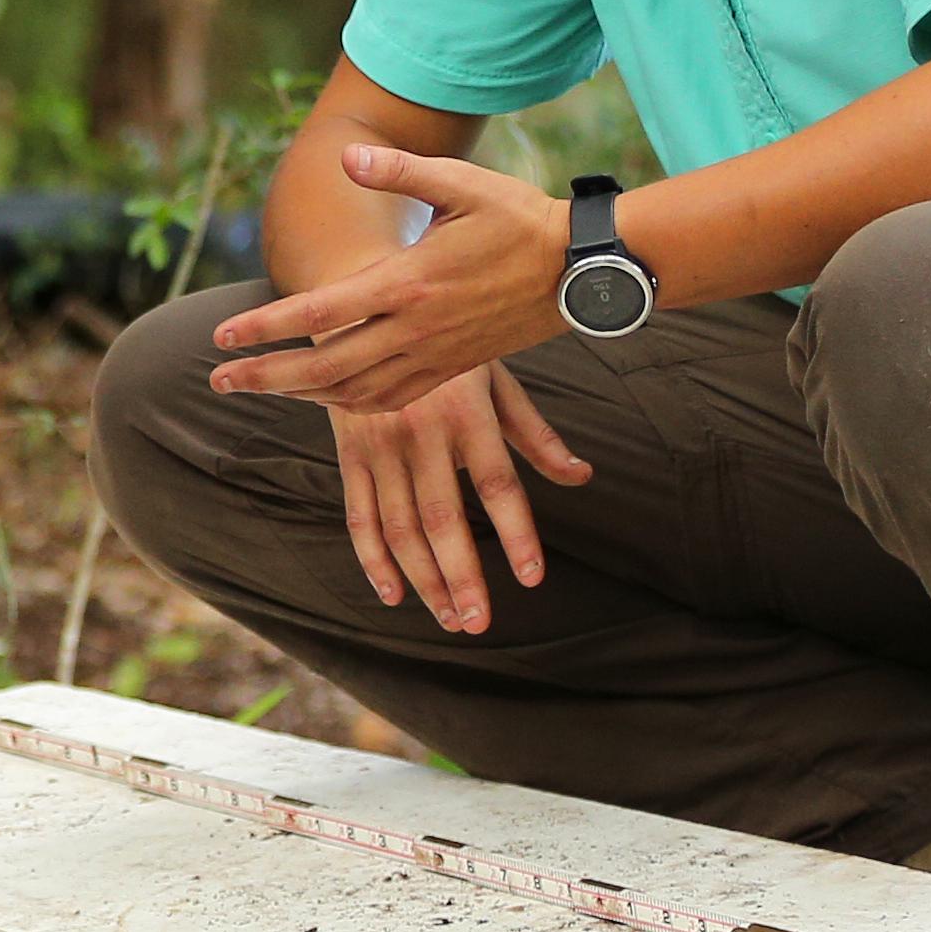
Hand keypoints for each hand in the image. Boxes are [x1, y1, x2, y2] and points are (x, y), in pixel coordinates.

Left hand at [206, 147, 578, 411]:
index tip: (221, 338)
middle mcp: (416, 327)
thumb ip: (400, 172)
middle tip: (218, 381)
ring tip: (261, 388)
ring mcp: (436, 354)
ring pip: (355, 391)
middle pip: (325, 364)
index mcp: (408, 282)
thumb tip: (345, 156)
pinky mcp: (454, 369)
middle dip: (266, 376)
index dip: (265, 327)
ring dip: (303, 395)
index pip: (319, 311)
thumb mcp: (462, 184)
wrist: (582, 268)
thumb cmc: (520, 218)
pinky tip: (329, 398)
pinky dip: (352, 404)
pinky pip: (392, 398)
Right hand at [325, 368, 596, 635]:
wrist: (362, 308)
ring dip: (423, 578)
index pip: (498, 483)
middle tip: (479, 623)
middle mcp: (421, 431)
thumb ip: (534, 434)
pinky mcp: (349, 453)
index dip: (515, 533)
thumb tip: (580, 477)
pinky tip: (392, 594)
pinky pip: (359, 514)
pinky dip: (372, 558)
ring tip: (450, 618)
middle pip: (442, 517)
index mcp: (466, 411)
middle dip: (460, 575)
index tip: (531, 579)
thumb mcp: (495, 377)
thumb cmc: (445, 348)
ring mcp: (379, 444)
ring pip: (399, 526)